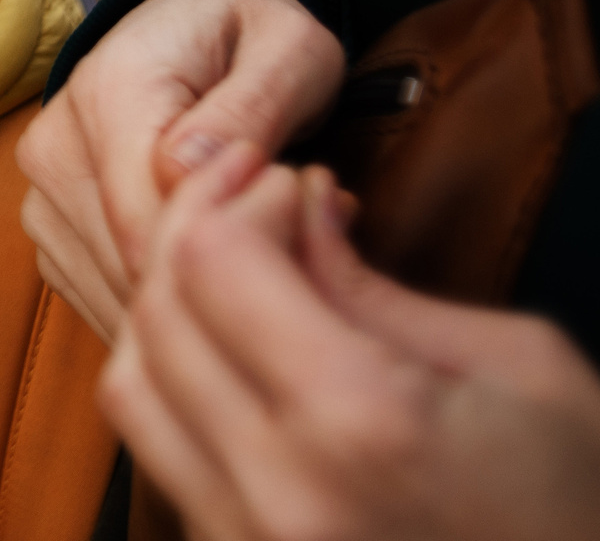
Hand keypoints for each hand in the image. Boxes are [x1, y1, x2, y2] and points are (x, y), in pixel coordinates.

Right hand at [19, 0, 341, 337]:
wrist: (194, 24)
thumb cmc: (256, 39)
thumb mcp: (295, 49)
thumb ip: (256, 105)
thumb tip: (189, 170)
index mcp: (109, 92)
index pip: (148, 225)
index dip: (234, 256)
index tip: (306, 230)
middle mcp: (53, 144)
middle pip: (128, 266)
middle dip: (219, 282)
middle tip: (297, 245)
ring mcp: (41, 190)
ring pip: (112, 290)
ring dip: (192, 296)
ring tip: (256, 249)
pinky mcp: (46, 224)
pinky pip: (99, 294)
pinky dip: (161, 299)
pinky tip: (210, 266)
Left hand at [103, 148, 599, 540]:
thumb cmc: (583, 505)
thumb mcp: (520, 368)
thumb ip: (377, 285)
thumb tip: (296, 203)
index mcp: (360, 425)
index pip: (215, 261)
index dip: (236, 195)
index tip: (278, 179)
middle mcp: (280, 493)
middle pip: (158, 315)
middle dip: (194, 232)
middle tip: (251, 202)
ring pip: (130, 386)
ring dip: (166, 308)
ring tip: (235, 273)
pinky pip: (158, 454)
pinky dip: (172, 384)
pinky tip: (229, 350)